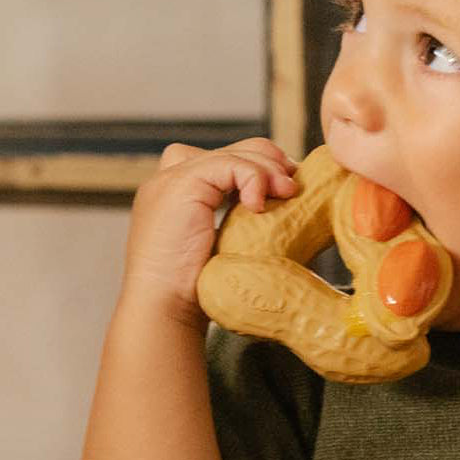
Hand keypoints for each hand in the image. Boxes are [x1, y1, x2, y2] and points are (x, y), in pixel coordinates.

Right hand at [122, 138, 297, 322]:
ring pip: (235, 154)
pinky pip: (229, 165)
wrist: (165, 309)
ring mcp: (171, 179)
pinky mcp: (180, 185)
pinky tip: (259, 206)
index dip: (262, 168)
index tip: (288, 191)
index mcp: (179, 192)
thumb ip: (241, 222)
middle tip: (293, 189)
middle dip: (271, 164)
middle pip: (234, 150)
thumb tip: (283, 206)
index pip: (227, 160)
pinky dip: (253, 179)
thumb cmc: (198, 293)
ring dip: (269, 171)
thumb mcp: (226, 248)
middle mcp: (171, 179)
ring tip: (287, 194)